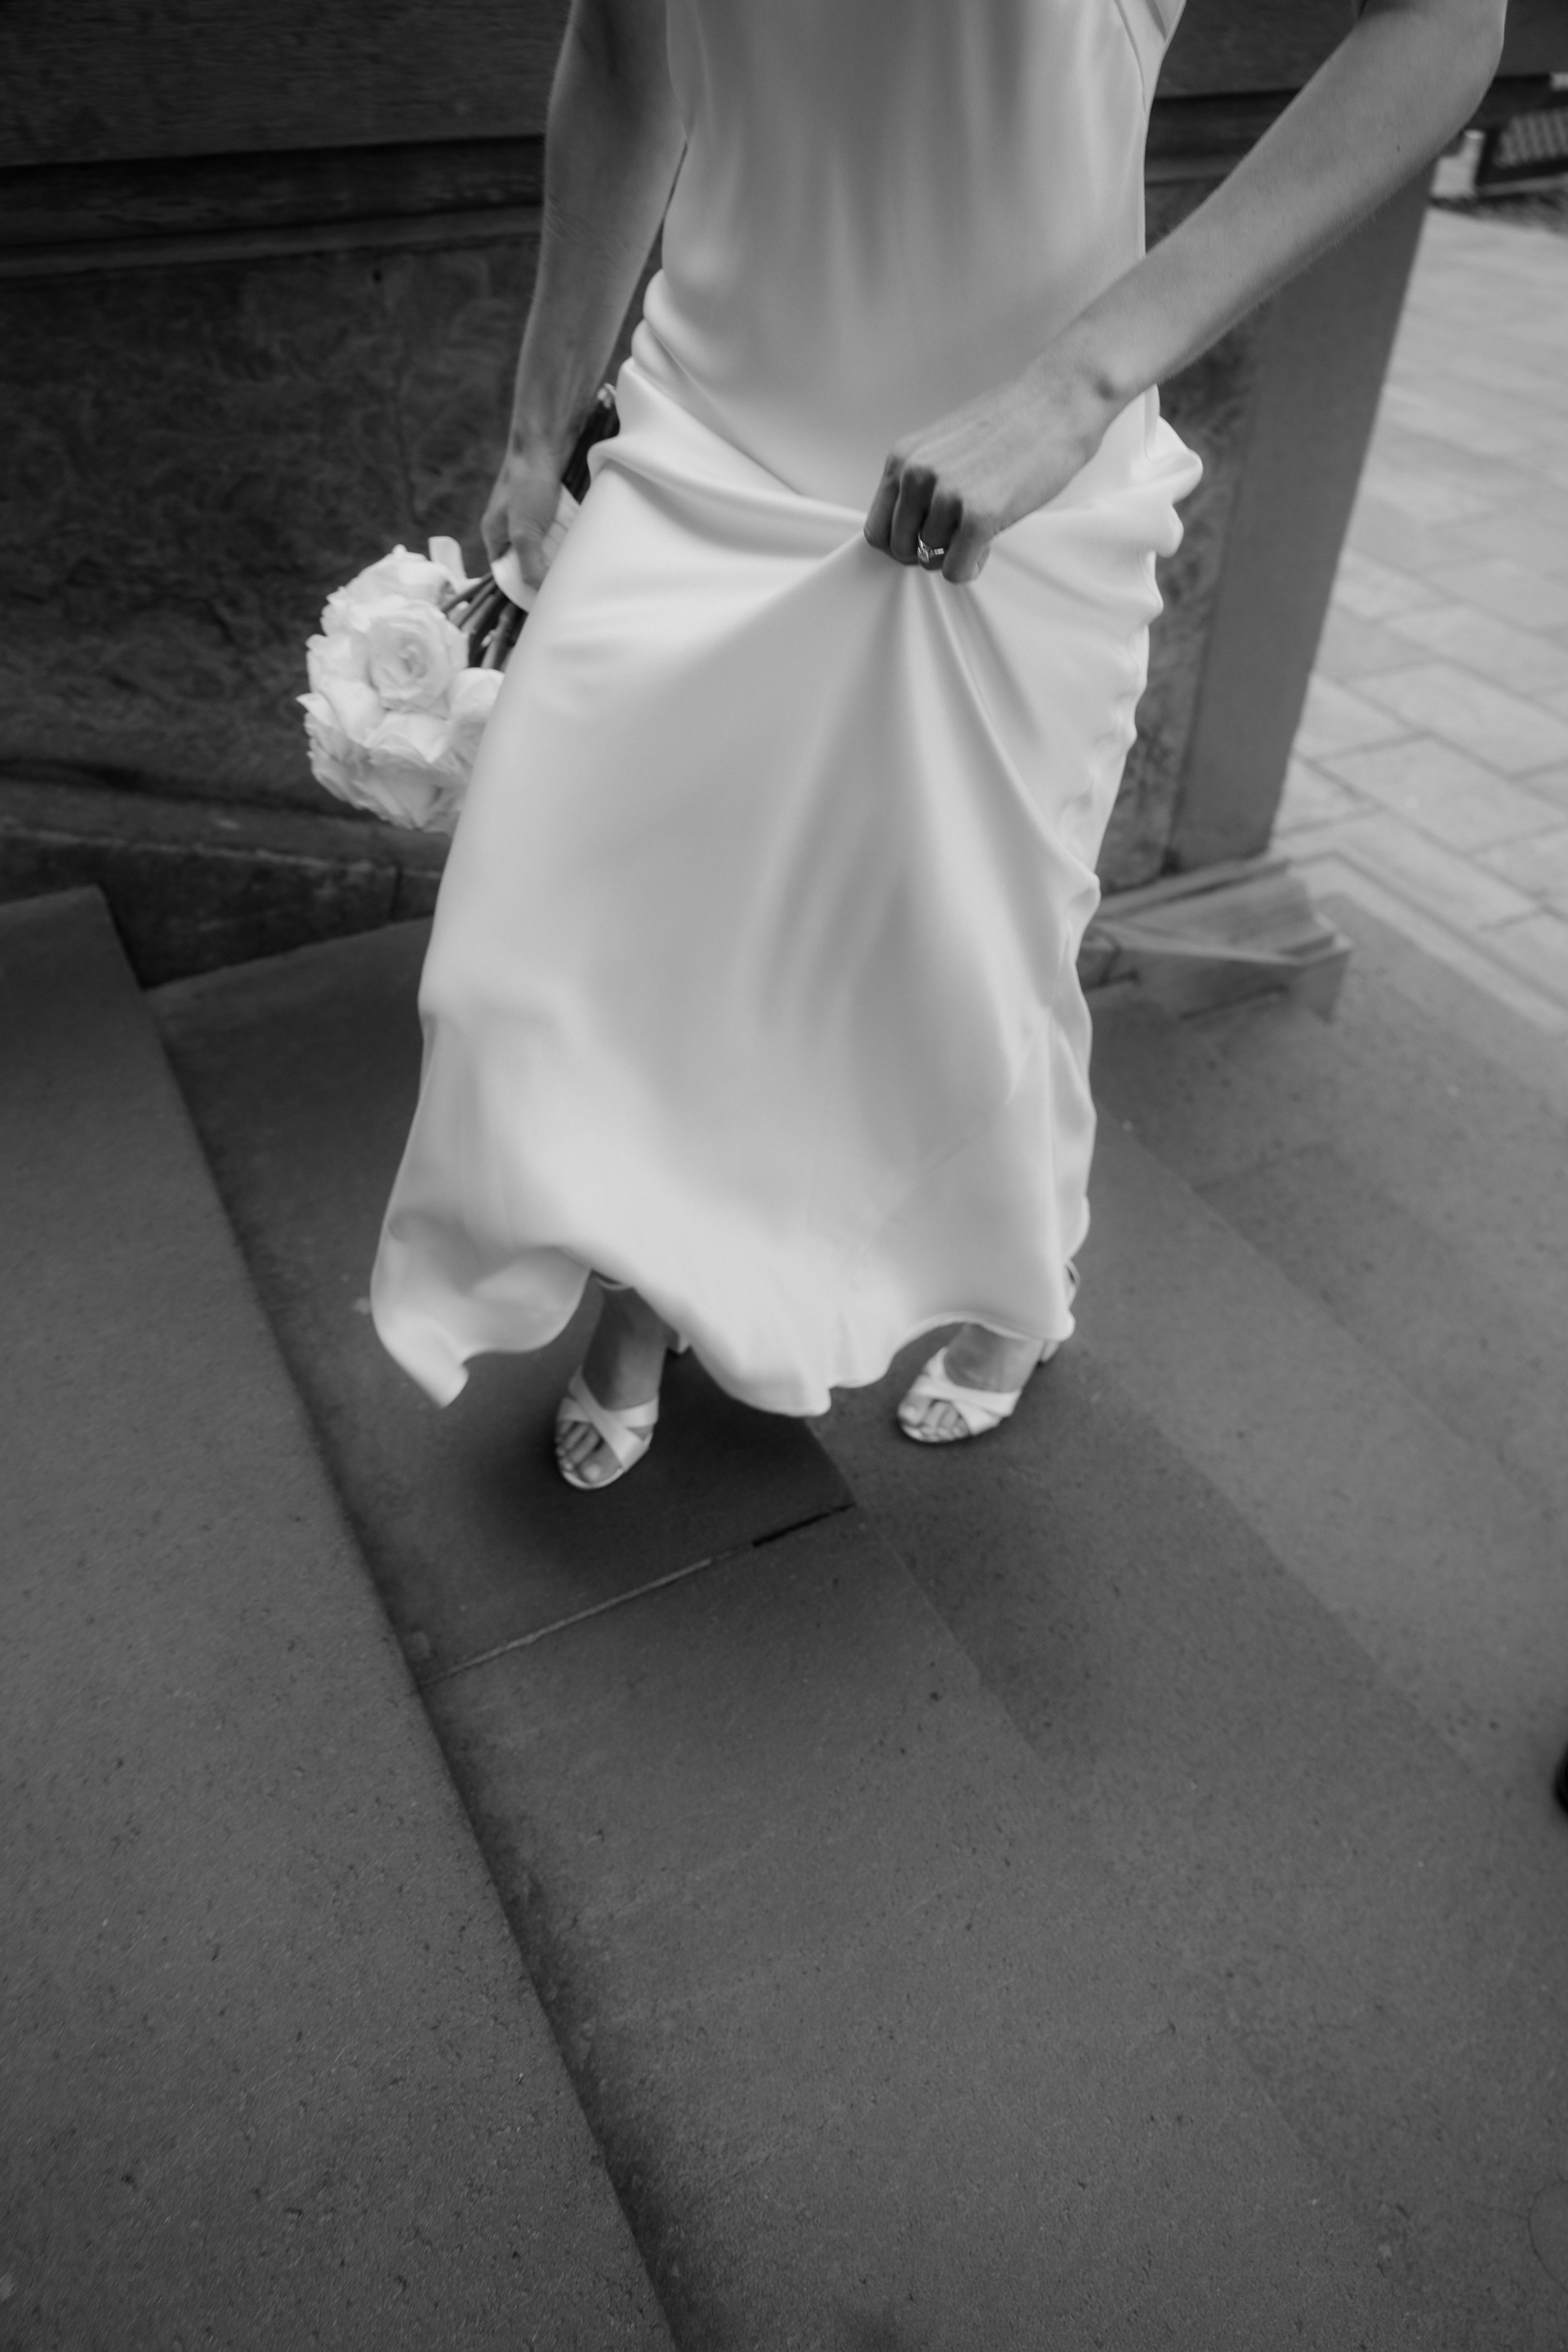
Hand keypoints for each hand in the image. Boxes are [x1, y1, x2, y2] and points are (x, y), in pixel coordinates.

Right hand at [481, 431, 572, 596]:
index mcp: (495, 536)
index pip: (506, 574)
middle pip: (529, 563)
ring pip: (548, 549)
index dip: (523, 590)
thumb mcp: (524, 532)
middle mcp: (511, 529)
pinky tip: (583, 547)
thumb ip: (530, 565)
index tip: (545, 604)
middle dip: (547, 573)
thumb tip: (540, 593)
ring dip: (561, 557)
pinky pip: (561, 533)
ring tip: (577, 570)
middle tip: (566, 588)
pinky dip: (570, 540)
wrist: (545, 441)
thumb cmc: (527, 483)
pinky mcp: (550, 507)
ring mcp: (532, 517)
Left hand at [862, 349, 1115, 584]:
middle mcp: (916, 476)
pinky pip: (956, 570)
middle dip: (927, 551)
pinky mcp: (979, 516)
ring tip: (983, 526)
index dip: (903, 540)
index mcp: (903, 458)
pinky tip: (989, 542)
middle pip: (900, 550)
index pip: (877, 529)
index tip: (927, 535)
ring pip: (931, 560)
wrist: (1058, 400)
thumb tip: (909, 529)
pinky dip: (971, 565)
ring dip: (956, 552)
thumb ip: (920, 482)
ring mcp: (947, 496)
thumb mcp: (944, 446)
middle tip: (958, 535)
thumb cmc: (1010, 423)